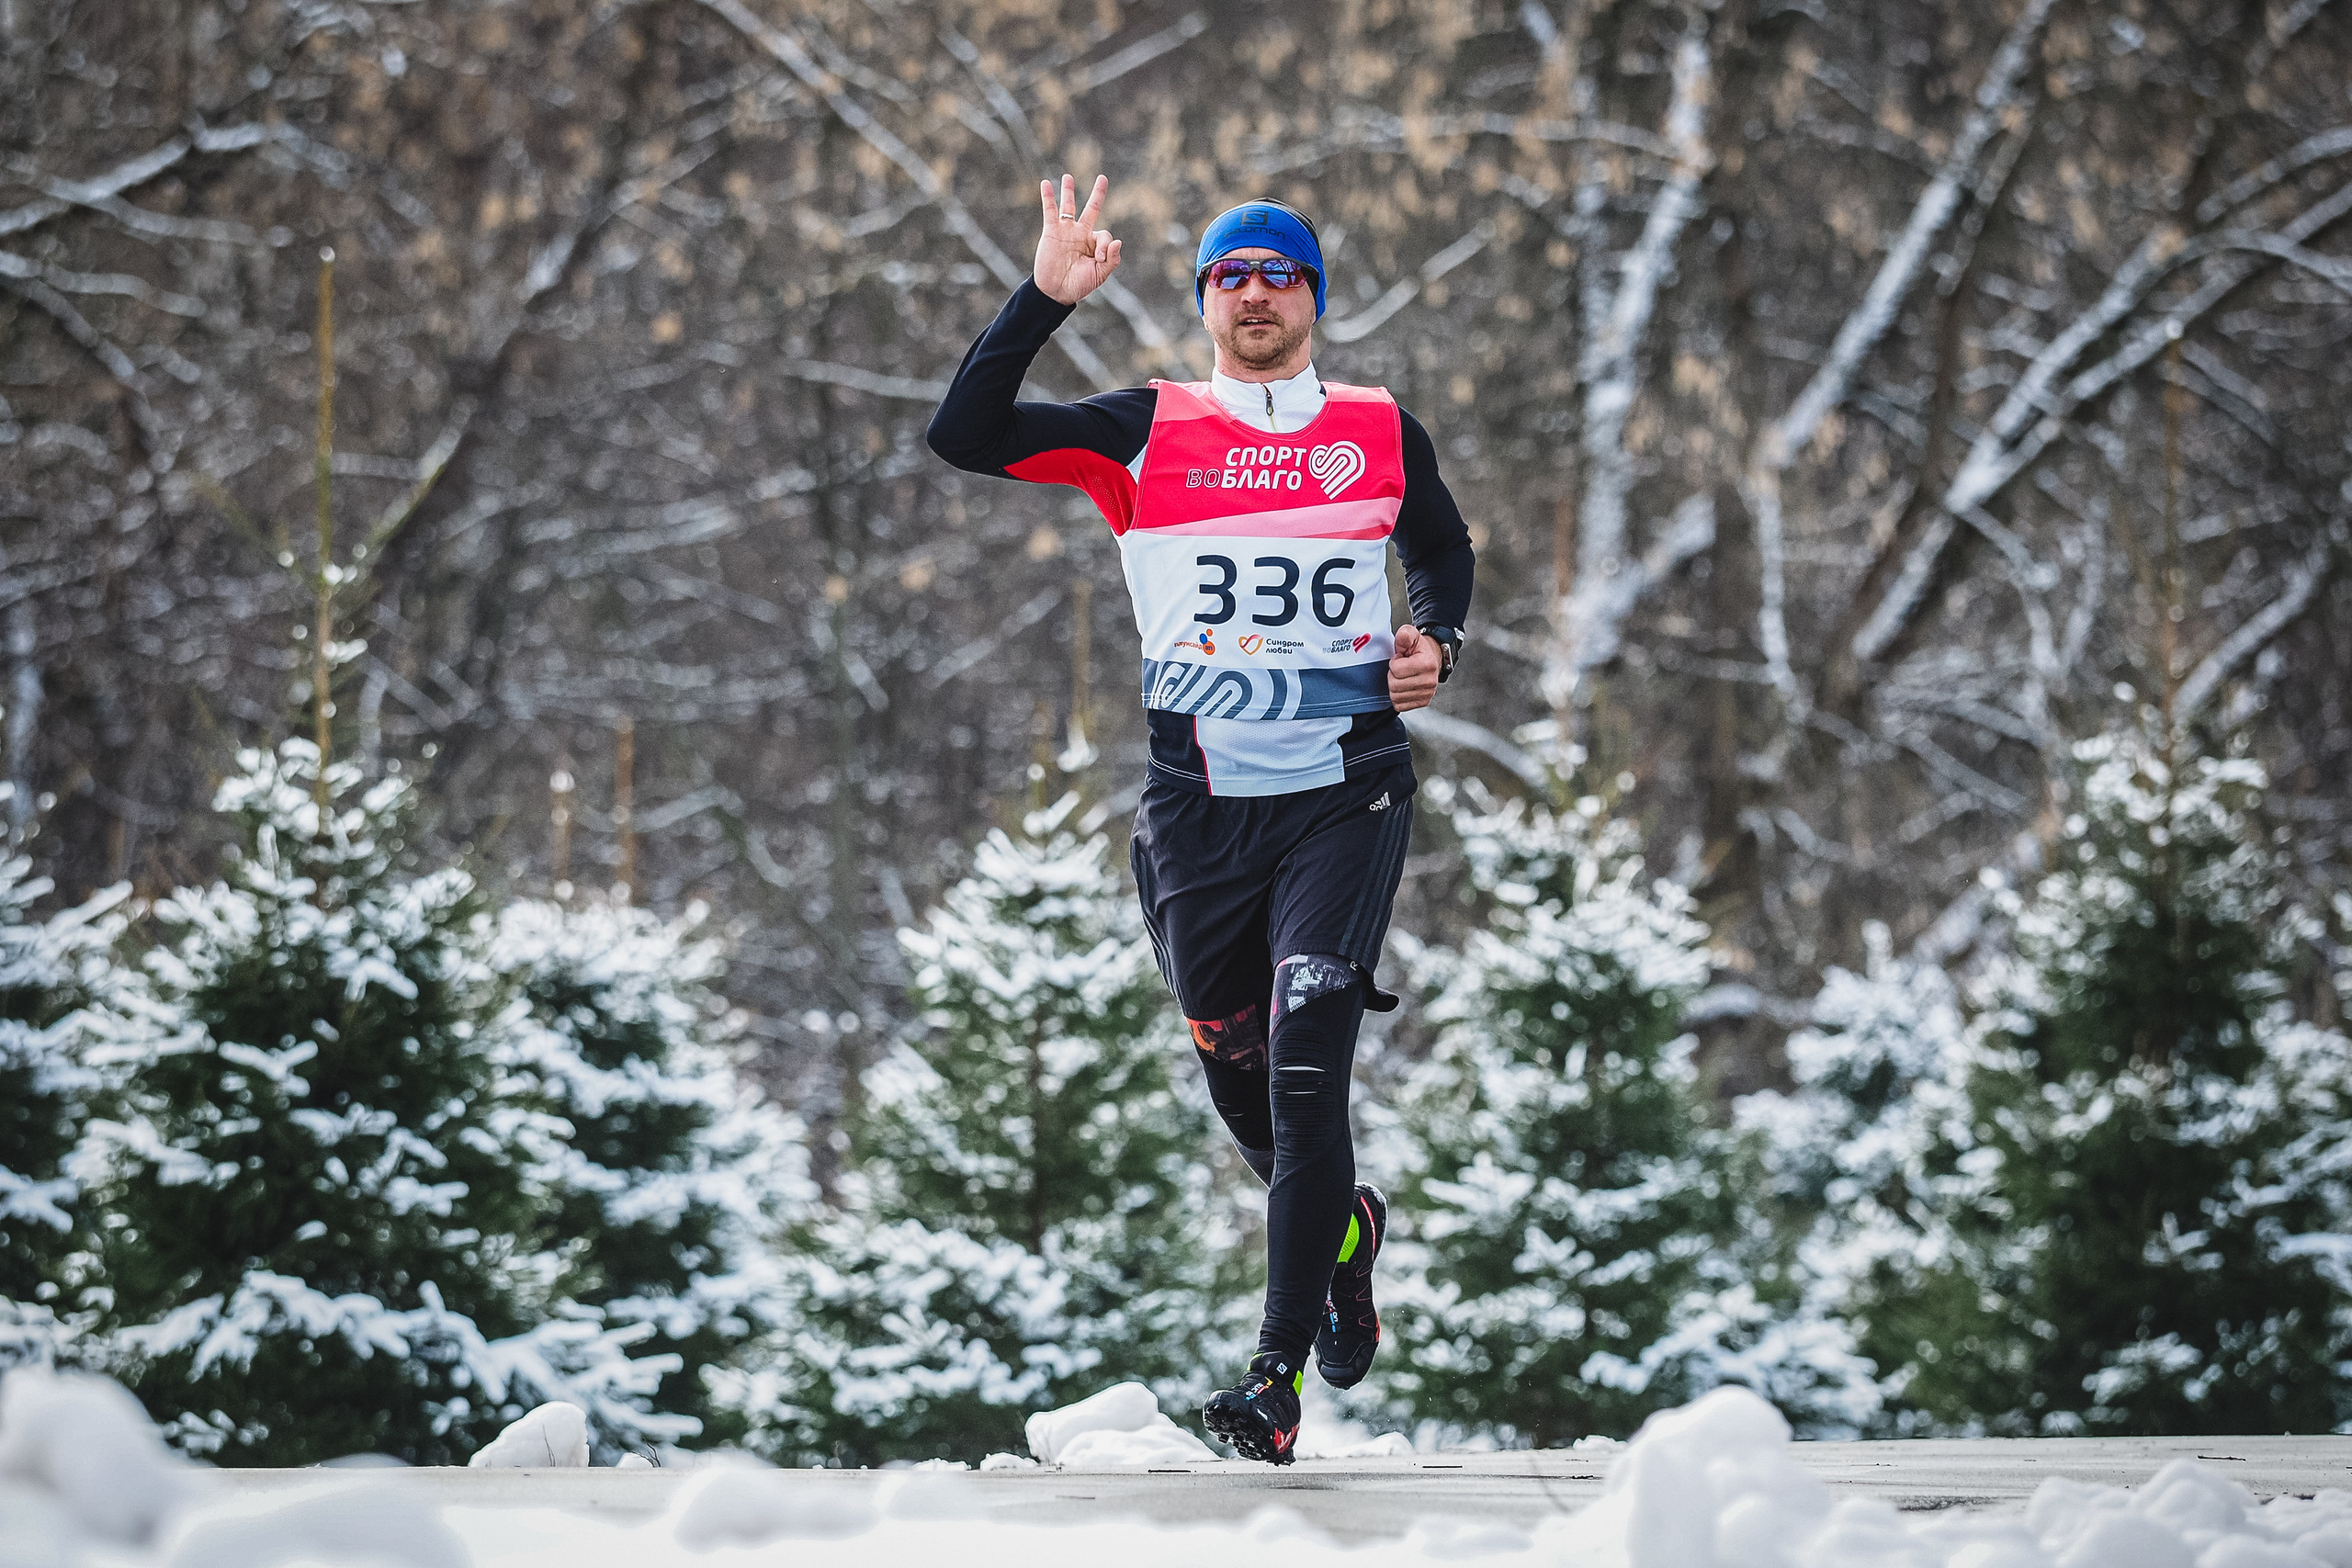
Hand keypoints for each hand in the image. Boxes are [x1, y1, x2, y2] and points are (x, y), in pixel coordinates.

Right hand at [1033, 173, 1121, 305]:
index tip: (1098, 258)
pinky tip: (1045, 184)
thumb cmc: (1079, 285)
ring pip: (1068, 206)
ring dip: (1068, 191)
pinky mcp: (1051, 232)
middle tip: (1102, 178)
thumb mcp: (1100, 275)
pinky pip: (1050, 211)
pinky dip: (1047, 197)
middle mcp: (1081, 234)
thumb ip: (1112, 259)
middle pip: (1092, 209)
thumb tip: (1118, 241)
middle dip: (1098, 194)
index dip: (1105, 245)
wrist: (1056, 292)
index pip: (1104, 235)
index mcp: (1094, 244)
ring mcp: (1066, 231)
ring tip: (1068, 176)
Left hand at [1388, 624, 1441, 712]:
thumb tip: (1402, 636)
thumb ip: (1405, 634)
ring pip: (1396, 697)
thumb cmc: (1420, 649)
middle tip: (1401, 669)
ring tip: (1403, 677)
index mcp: (1427, 664)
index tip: (1401, 659)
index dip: (1394, 663)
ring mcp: (1427, 694)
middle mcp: (1429, 681)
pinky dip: (1398, 697)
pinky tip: (1404, 687)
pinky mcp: (1423, 702)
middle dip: (1393, 675)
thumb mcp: (1412, 636)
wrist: (1432, 659)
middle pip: (1394, 685)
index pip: (1396, 669)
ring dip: (1394, 686)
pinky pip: (1400, 705)